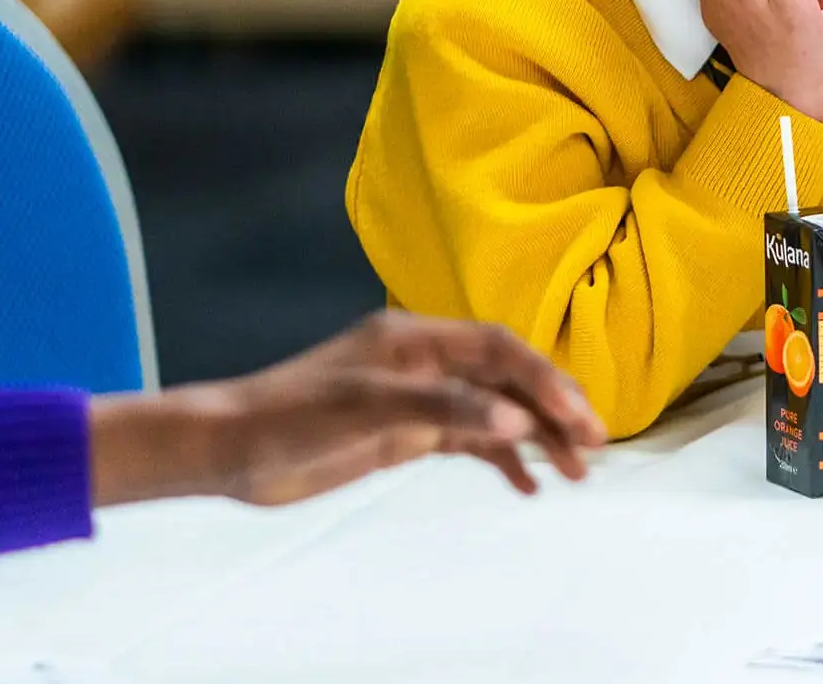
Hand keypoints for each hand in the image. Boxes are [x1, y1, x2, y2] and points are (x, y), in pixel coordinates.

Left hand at [92, 313, 605, 507]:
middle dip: (553, 408)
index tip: (580, 418)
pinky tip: (525, 483)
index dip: (546, 380)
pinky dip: (501, 457)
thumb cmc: (289, 417)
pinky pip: (469, 438)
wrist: (229, 448)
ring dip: (535, 437)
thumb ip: (444, 410)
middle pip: (506, 377)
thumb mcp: (367, 409)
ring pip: (493, 410)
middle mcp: (425, 360)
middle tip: (594, 447)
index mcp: (417, 338)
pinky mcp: (404, 431)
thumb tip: (514, 423)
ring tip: (574, 473)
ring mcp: (417, 396)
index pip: (500, 349)